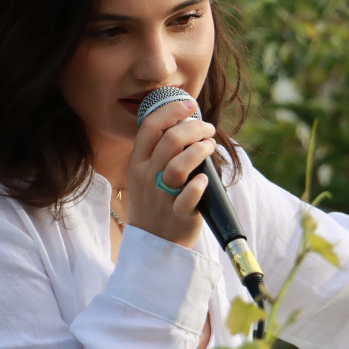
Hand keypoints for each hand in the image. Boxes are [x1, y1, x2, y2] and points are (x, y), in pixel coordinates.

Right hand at [127, 99, 215, 248]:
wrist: (153, 243)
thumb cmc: (155, 201)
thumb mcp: (146, 174)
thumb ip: (160, 150)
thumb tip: (185, 121)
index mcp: (138, 162)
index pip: (150, 126)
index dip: (172, 111)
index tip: (190, 105)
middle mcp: (147, 177)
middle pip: (169, 141)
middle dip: (194, 128)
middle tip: (208, 129)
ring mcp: (161, 197)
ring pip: (178, 166)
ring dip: (199, 150)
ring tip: (210, 146)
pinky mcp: (178, 216)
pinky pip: (187, 198)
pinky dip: (198, 185)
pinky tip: (206, 178)